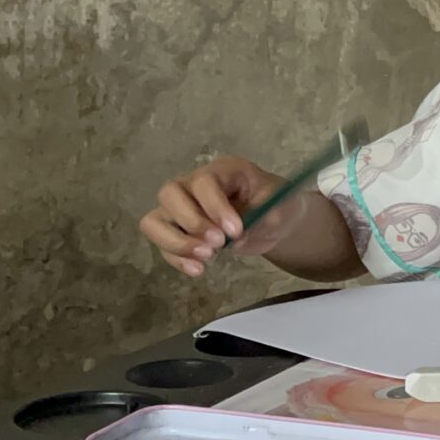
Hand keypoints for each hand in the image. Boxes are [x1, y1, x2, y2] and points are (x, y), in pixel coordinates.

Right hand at [139, 156, 290, 275]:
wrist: (274, 222)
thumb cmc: (278, 206)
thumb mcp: (284, 209)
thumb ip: (265, 220)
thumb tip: (236, 240)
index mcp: (224, 170)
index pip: (205, 182)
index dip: (215, 207)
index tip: (235, 231)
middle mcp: (193, 184)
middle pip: (170, 194)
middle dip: (192, 223)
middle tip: (218, 244)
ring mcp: (180, 207)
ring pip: (155, 221)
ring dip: (176, 243)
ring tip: (207, 257)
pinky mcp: (176, 230)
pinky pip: (161, 244)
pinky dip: (176, 258)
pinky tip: (198, 269)